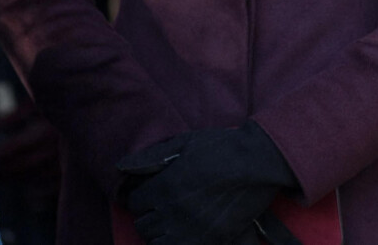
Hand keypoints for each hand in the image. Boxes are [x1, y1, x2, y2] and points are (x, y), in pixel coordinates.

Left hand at [118, 120, 297, 244]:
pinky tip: (185, 233)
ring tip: (173, 221)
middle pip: (144, 226)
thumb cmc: (220, 147)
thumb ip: (152, 157)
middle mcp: (173, 213)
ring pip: (157, 243)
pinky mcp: (209, 241)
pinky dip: (178, 242)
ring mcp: (191, 231)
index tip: (152, 192)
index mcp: (164, 187)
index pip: (135, 203)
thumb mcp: (185, 143)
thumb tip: (121, 167)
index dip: (142, 197)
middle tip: (162, 206)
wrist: (256, 162)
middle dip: (149, 216)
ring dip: (161, 233)